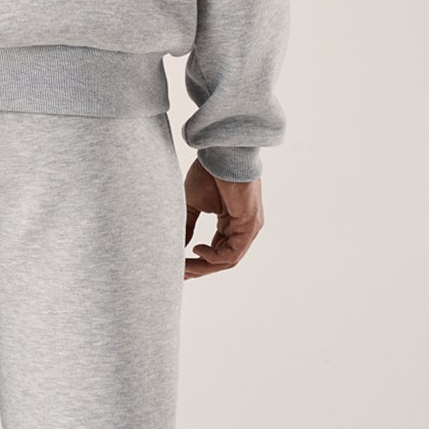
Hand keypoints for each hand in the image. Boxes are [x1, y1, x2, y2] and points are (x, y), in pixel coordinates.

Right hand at [183, 159, 263, 278]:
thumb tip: (177, 247)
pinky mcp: (250, 226)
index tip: (178, 268)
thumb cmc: (209, 172)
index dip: (197, 262)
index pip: (216, 250)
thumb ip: (187, 226)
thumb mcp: (193, 205)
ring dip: (204, 267)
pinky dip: (213, 257)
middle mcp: (242, 228)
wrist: (222, 153)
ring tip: (184, 268)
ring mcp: (248, 228)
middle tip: (178, 275)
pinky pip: (232, 253)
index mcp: (231, 222)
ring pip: (227, 260)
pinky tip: (196, 250)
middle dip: (199, 269)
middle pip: (222, 259)